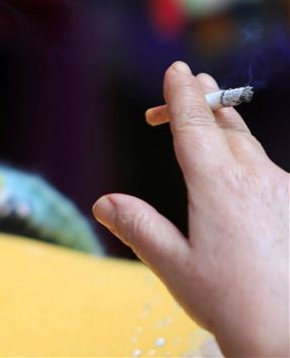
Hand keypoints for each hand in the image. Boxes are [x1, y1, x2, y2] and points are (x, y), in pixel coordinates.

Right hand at [92, 61, 288, 356]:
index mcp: (218, 186)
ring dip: (226, 129)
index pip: (195, 124)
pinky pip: (268, 170)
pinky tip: (239, 178)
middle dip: (201, 102)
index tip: (177, 69)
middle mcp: (256, 179)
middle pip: (225, 124)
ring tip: (210, 122)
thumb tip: (104, 202)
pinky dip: (246, 161)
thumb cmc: (234, 305)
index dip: (182, 94)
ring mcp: (283, 190)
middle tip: (184, 87)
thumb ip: (138, 228)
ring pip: (250, 146)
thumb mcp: (174, 267)